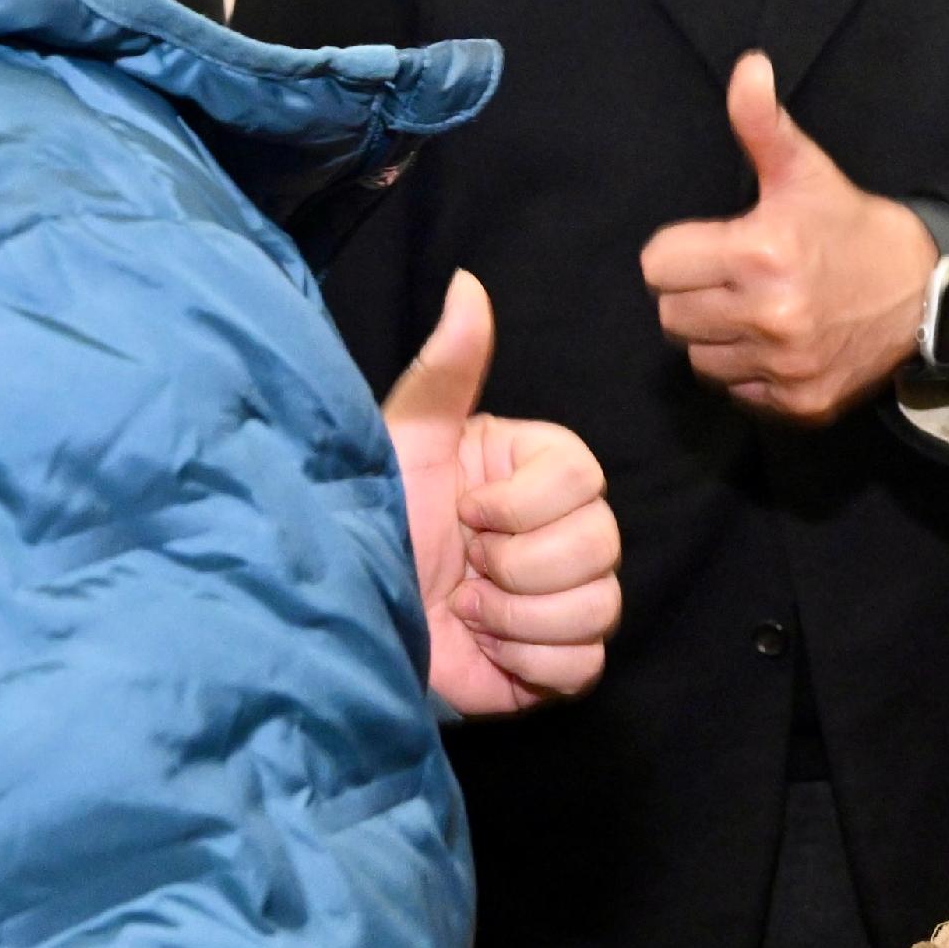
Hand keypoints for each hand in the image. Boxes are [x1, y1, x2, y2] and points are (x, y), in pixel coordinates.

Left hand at [383, 272, 621, 717]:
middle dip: (518, 566)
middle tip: (464, 566)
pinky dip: (528, 663)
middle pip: (603, 546)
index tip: (465, 510)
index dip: (522, 507)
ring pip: (600, 608)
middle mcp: (562, 532)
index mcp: (538, 473)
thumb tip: (468, 281)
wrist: (345, 619)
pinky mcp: (554, 665)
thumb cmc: (368, 519)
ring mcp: (563, 601)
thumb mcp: (404, 438)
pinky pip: (584, 666)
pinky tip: (483, 648)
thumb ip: (447, 366)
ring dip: (517, 617)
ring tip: (467, 609)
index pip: (586, 480)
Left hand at [639, 53, 941, 423]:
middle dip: (694, 293)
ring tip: (755, 308)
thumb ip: (762, 122)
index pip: (657, 266)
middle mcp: (771, 315)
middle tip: (734, 277)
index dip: (680, 251)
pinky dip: (747, 370)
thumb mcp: (805, 171)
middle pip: (670, 315)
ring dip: (716, 335)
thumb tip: (747, 66)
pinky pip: (734, 391)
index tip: (716, 244)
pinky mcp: (799, 403)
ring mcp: (785, 366)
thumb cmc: (850, 227)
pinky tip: (775, 342)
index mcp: (761, 252)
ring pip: (697, 357)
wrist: (924, 294)